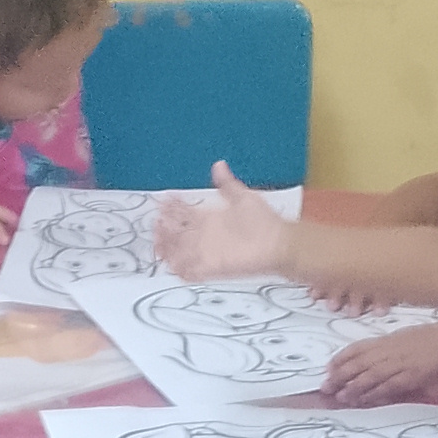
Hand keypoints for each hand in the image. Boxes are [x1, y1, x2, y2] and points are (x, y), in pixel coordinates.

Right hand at [154, 162, 290, 281]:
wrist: (280, 244)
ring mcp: (209, 252)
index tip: (163, 201)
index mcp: (210, 218)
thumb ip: (227, 184)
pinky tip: (174, 264)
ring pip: (179, 252)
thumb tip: (219, 165)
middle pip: (176, 234)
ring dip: (167, 248)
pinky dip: (181, 269)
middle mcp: (206, 235)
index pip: (183, 213)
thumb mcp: (244, 197)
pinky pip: (192, 271)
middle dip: (163, 229)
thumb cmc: (266, 222)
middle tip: (157, 223)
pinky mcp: (214, 267)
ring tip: (159, 243)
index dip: (171, 208)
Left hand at [324, 320, 437, 406]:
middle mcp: (388, 351)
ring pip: (369, 377)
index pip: (356, 348)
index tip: (328, 368)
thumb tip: (368, 358)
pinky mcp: (409, 377)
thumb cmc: (430, 339)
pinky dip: (373, 394)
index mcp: (385, 339)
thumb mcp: (403, 338)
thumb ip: (385, 347)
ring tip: (340, 396)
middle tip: (326, 387)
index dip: (340, 359)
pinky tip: (363, 400)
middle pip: (358, 364)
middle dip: (339, 376)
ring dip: (352, 388)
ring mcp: (398, 364)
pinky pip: (387, 387)